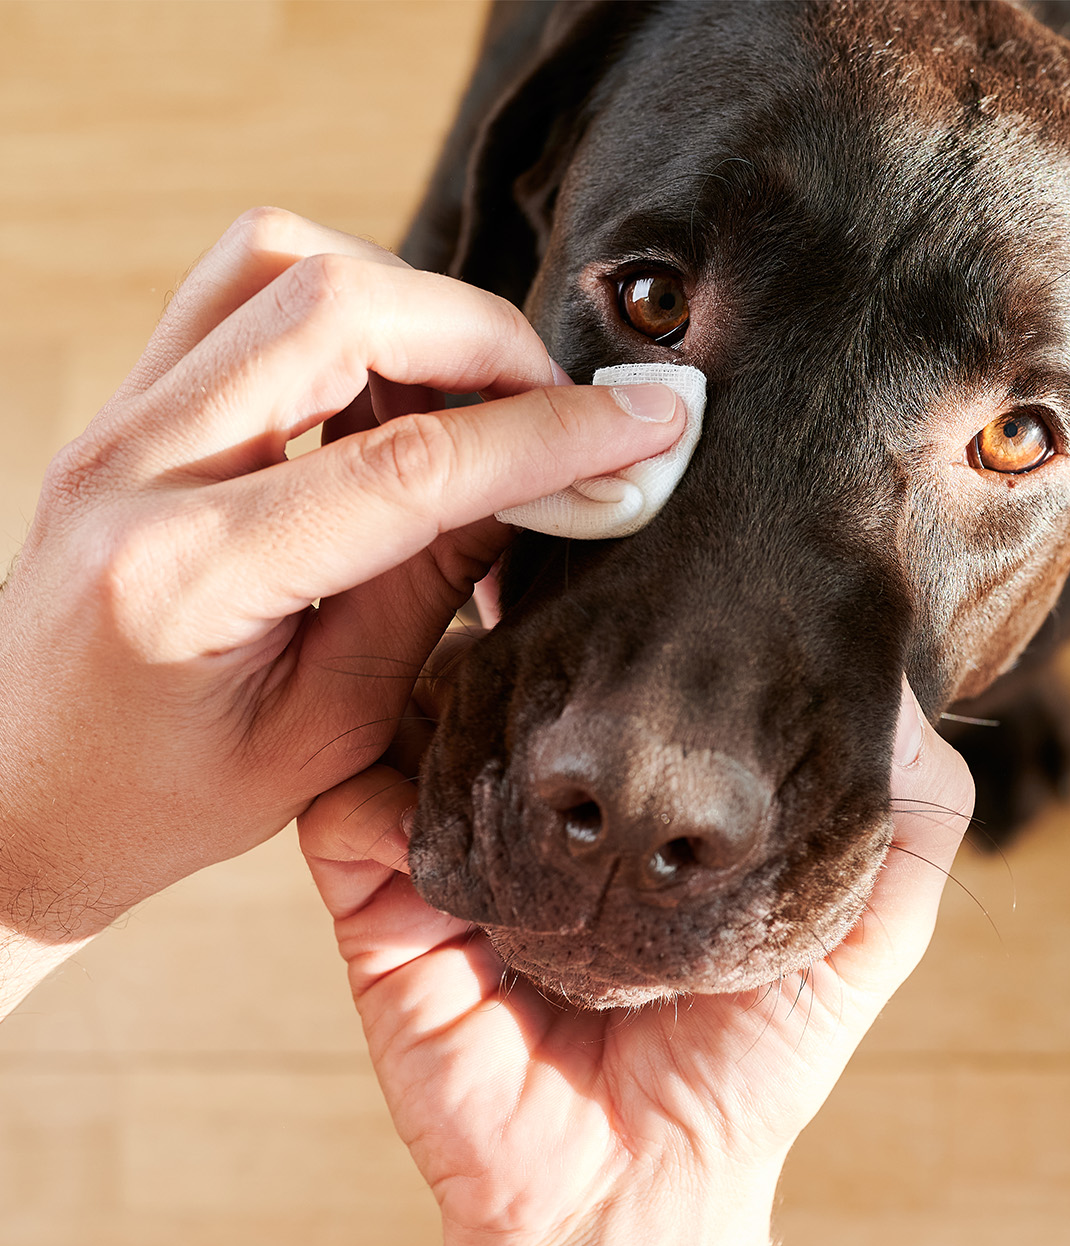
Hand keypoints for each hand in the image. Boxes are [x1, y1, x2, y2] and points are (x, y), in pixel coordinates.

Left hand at [0, 208, 686, 1009]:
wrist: (18, 801)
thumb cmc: (164, 801)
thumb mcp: (326, 728)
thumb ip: (426, 590)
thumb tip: (535, 485)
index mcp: (187, 578)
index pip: (409, 463)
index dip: (550, 435)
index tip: (650, 423)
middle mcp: (135, 465)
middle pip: (335, 306)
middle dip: (486, 342)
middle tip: (565, 412)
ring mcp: (120, 421)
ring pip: (280, 262)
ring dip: (413, 310)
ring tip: (477, 404)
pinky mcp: (131, 409)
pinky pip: (245, 290)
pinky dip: (350, 313)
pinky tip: (395, 396)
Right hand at [299, 673, 972, 1245]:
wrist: (642, 1188)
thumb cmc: (754, 1058)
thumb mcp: (864, 929)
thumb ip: (907, 820)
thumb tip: (900, 686)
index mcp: (630, 796)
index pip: (602, 670)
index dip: (613, 612)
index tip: (632, 565)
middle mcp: (541, 807)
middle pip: (500, 669)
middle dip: (514, 628)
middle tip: (540, 606)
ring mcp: (458, 851)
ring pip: (408, 714)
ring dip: (436, 687)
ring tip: (482, 685)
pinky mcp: (387, 913)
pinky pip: (341, 818)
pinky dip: (374, 796)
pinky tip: (436, 812)